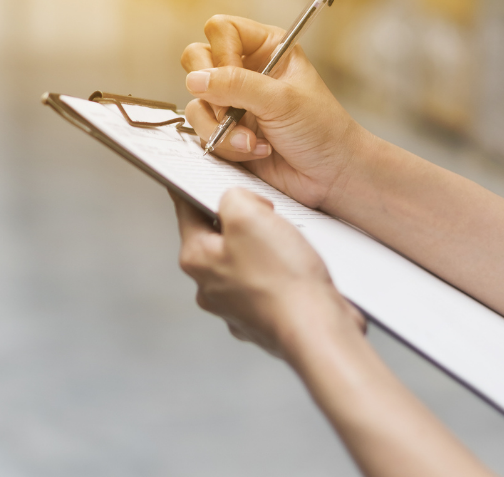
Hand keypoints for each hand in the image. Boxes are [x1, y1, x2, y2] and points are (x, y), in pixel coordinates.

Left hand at [173, 188, 365, 359]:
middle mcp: (210, 287)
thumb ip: (231, 197)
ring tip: (288, 244)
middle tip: (266, 213)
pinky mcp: (264, 319)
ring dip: (264, 248)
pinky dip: (282, 273)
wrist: (317, 329)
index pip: (187, 210)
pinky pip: (269, 284)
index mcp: (197, 259)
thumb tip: (235, 200)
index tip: (195, 174)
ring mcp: (236, 307)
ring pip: (246, 261)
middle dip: (242, 220)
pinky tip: (299, 269)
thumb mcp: (249, 215)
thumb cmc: (283, 277)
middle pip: (219, 236)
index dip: (196, 187)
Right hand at [181, 15, 371, 209]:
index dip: (222, 54)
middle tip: (232, 111)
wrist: (330, 174)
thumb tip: (195, 79)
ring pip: (197, 101)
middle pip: (197, 60)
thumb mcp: (282, 100)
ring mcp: (233, 101)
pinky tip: (255, 151)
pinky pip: (202, 131)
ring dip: (221, 127)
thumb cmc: (322, 129)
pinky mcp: (226, 130)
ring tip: (252, 141)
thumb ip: (237, 85)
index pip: (222, 30)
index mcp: (267, 48)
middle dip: (213, 92)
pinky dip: (226, 145)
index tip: (234, 79)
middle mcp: (246, 70)